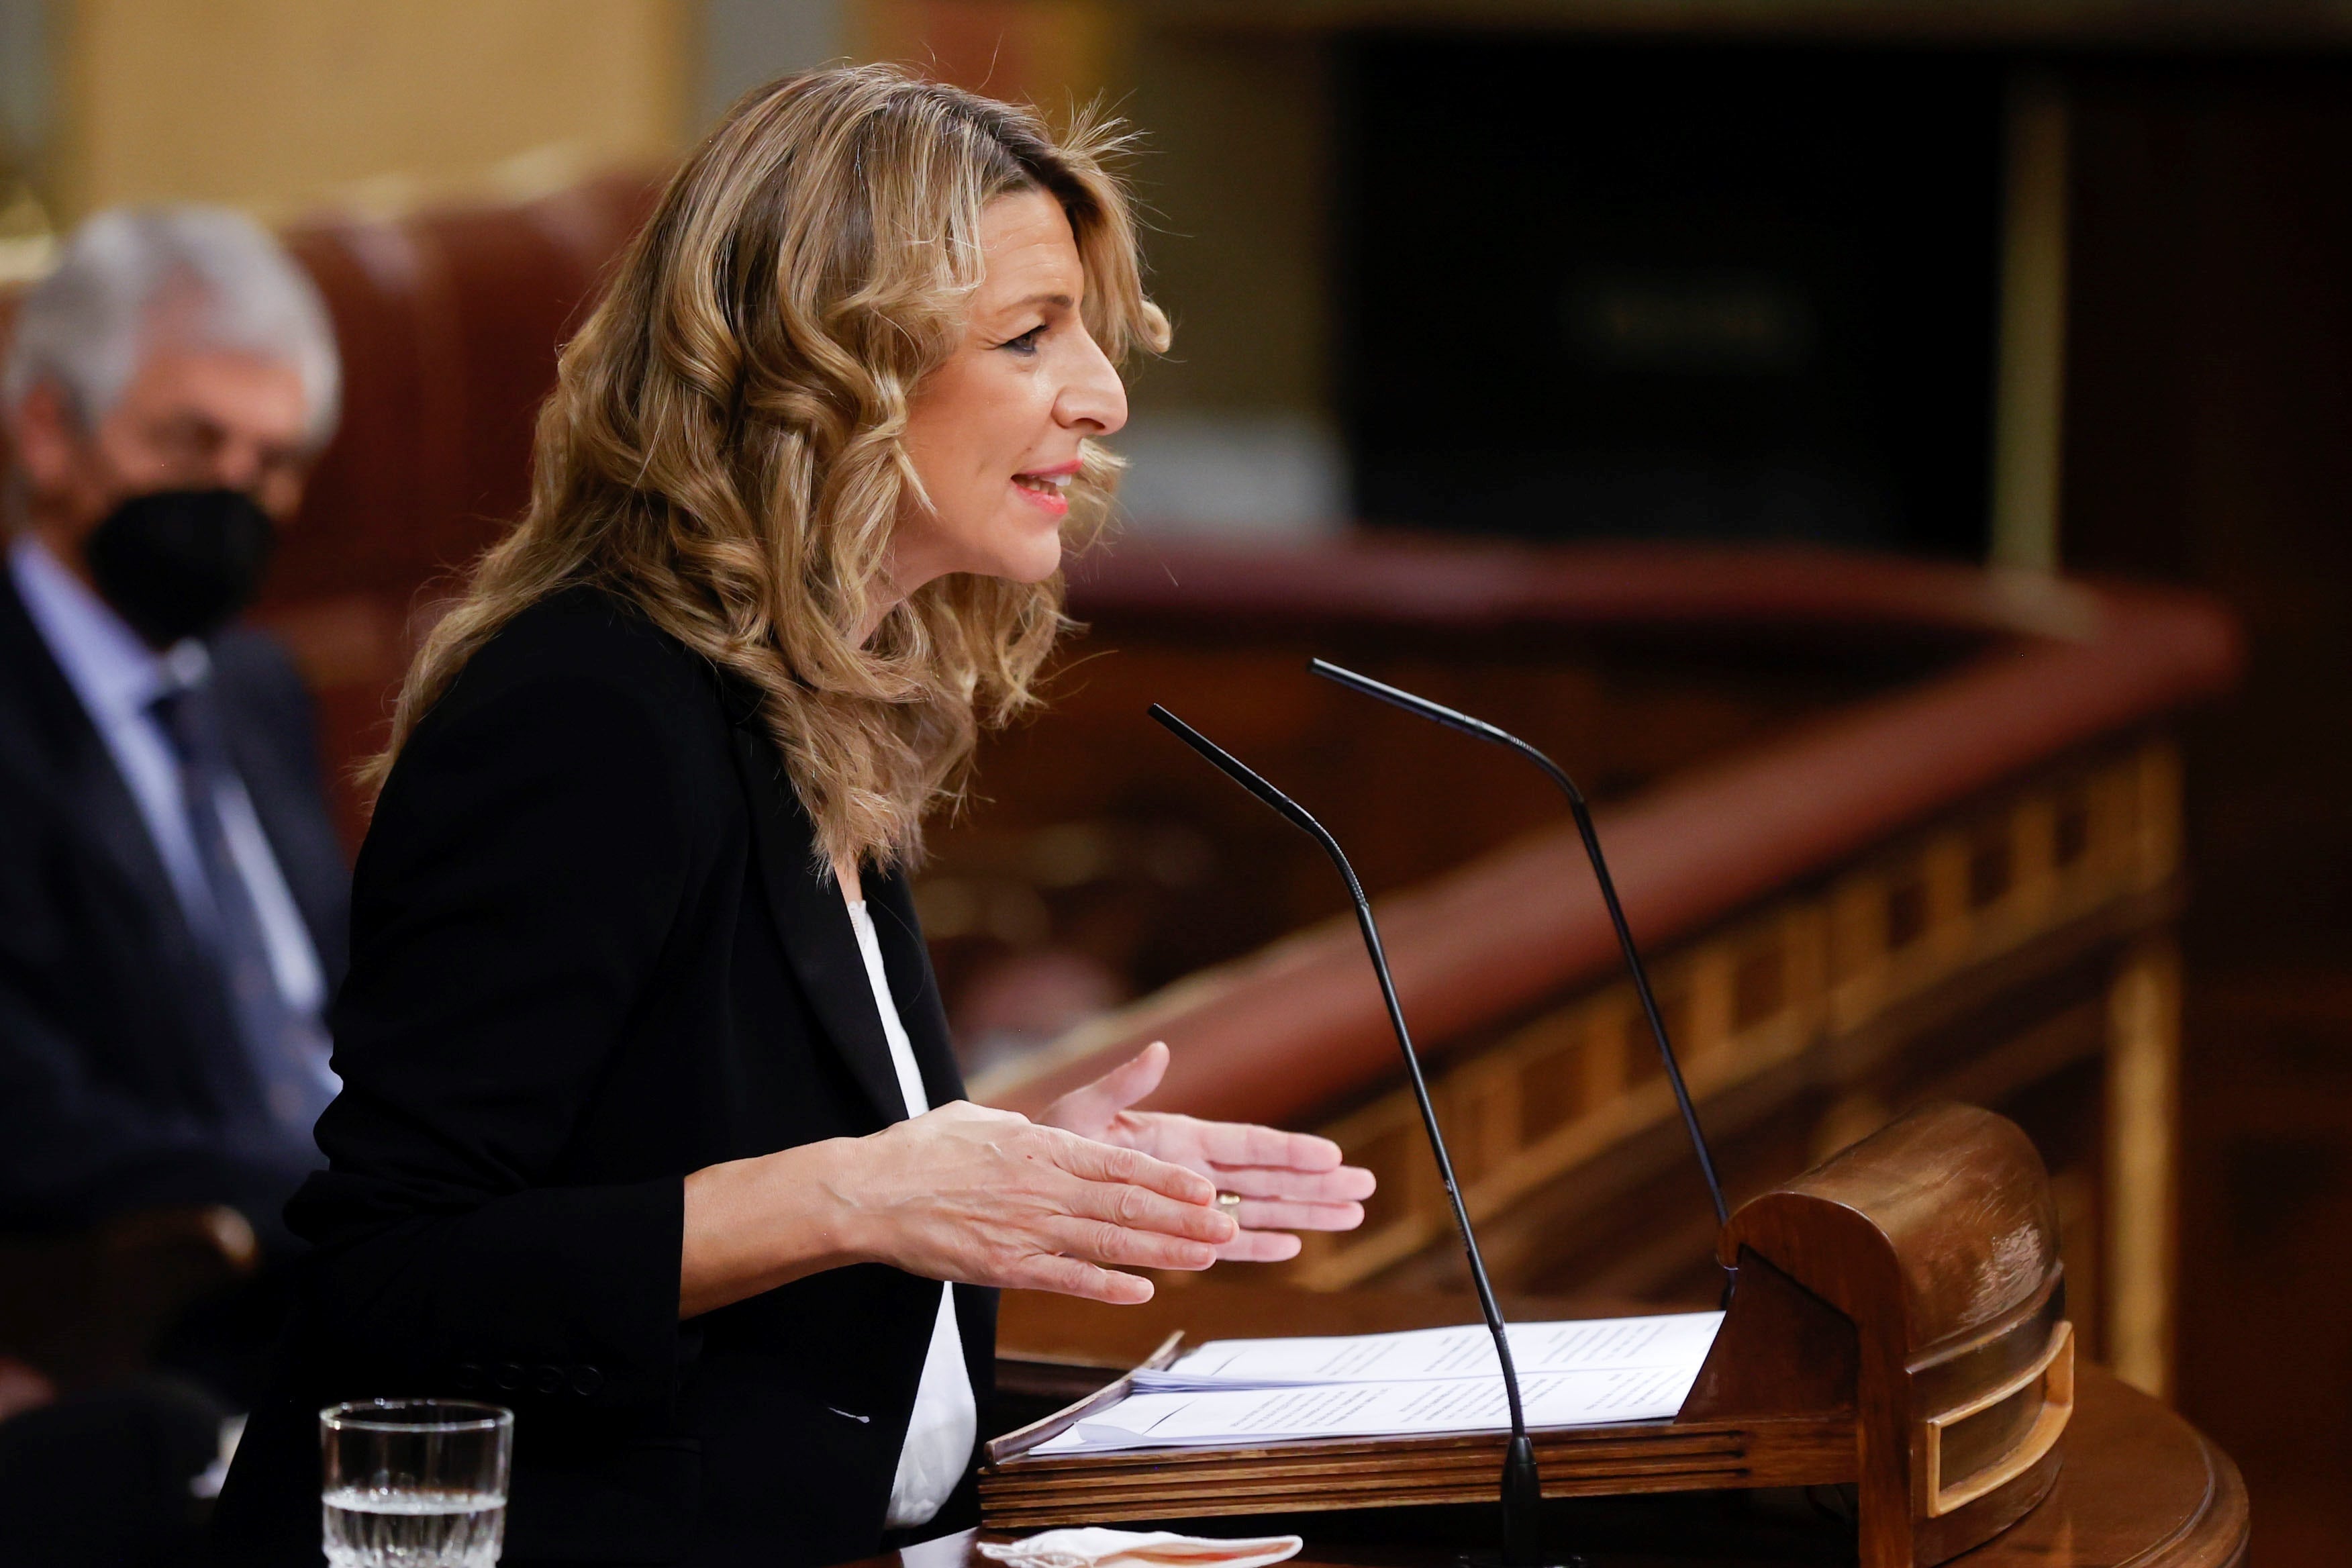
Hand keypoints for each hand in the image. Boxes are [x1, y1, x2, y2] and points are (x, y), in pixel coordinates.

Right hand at [836, 1101, 1238, 1302]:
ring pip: (1107, 1242)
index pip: (1120, 1163)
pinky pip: (1065, 1279)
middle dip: (1183, 1218)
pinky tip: (1141, 1291)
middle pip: (1127, 1204)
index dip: (1167, 1178)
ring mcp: (1026, 1229)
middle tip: (1229, 1227)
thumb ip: (1028, 1126)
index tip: (1206, 1187)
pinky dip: (1105, 1286)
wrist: (869, 1191)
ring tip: (1206, 1256)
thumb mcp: (983, 1118)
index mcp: (1042, 1146)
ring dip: (1161, 1251)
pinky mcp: (1004, 1265)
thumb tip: (1049, 1128)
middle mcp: (1043, 1187)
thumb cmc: (922, 1150)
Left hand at [1040, 1042, 1375, 1262]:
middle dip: (1316, 1185)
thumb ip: (1122, 1086)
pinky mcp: (1175, 1234)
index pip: (1247, 1144)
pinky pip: (1224, 1244)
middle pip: (1268, 1179)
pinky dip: (1257, 1247)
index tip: (1332, 1155)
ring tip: (1350, 1216)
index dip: (1290, 1151)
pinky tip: (1293, 1248)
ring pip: (1258, 1211)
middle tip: (1366, 1189)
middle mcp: (1193, 1171)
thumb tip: (1157, 1050)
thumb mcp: (1082, 1110)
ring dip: (1303, 1215)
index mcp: (1178, 1137)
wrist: (1021, 1187)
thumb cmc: (1049, 1142)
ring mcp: (1188, 1205)